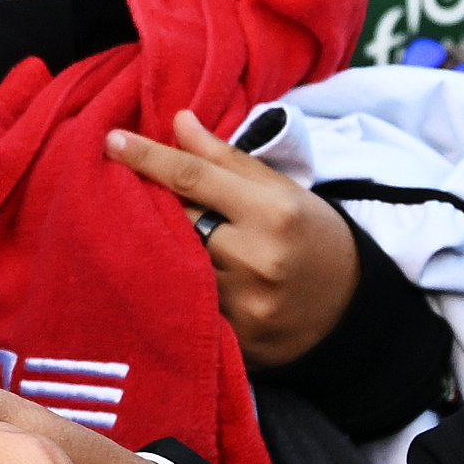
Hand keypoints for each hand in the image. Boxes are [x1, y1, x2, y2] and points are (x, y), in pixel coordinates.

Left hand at [104, 110, 361, 365]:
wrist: (351, 307)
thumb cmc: (312, 236)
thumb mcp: (282, 190)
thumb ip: (227, 158)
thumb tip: (178, 121)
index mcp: (273, 212)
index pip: (194, 178)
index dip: (148, 158)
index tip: (112, 141)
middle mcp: (258, 259)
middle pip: (179, 224)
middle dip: (152, 207)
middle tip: (127, 194)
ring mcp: (246, 305)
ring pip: (178, 268)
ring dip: (159, 251)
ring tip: (151, 239)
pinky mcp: (239, 341)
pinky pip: (190, 307)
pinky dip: (176, 289)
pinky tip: (170, 280)